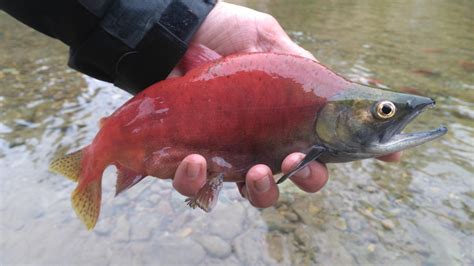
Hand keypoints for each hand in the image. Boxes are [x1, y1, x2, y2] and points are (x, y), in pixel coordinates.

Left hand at [172, 2, 400, 207]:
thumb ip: (300, 67)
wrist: (175, 31)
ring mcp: (227, 153)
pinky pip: (196, 185)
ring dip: (262, 191)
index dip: (351, 151)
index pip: (322, 142)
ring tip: (256, 171)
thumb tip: (341, 86)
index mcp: (284, 118)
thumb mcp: (269, 42)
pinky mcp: (189, 156)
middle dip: (306, 180)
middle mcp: (260, 141)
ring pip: (253, 193)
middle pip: (294, 179)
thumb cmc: (224, 34)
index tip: (388, 156)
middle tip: (297, 163)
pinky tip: (198, 160)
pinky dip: (197, 181)